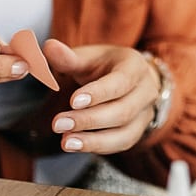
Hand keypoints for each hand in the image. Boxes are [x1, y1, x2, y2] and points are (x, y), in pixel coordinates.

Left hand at [42, 41, 159, 154]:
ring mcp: (145, 114)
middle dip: (89, 120)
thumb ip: (68, 56)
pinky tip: (76, 145)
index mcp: (135, 66)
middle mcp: (146, 91)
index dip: (98, 93)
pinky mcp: (137, 132)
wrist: (126, 80)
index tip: (73, 101)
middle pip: (123, 111)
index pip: (120, 82)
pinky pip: (121, 144)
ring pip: (124, 133)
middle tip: (58, 124)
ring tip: (66, 142)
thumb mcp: (88, 57)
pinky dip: (98, 147)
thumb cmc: (104, 66)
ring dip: (94, 140)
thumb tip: (49, 47)